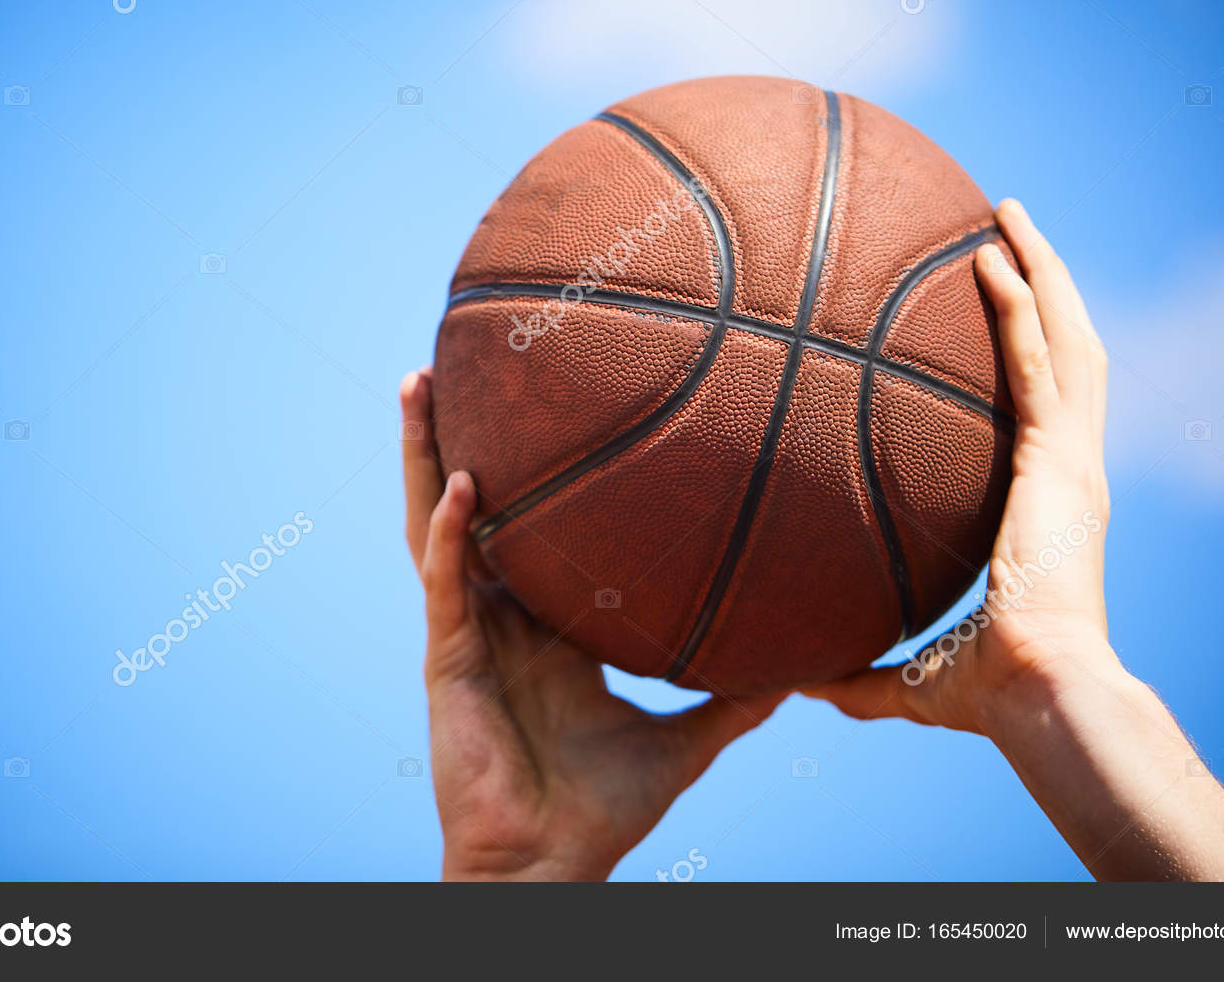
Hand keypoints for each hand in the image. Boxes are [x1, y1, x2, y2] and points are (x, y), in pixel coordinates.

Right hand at [401, 368, 787, 879]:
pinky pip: (444, 584)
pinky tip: (461, 485)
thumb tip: (806, 667)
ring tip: (417, 385)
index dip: (519, 468)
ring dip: (422, 457)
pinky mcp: (449, 661)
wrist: (554, 862)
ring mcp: (467, 633)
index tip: (532, 402)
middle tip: (448, 360)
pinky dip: (451, 533)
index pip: (524, 528)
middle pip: (463, 504)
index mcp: (542, 623)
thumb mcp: (684, 738)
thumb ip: (734, 698)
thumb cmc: (603, 807)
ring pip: (433, 526)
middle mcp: (497, 614)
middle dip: (449, 435)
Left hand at [804, 199, 1115, 735]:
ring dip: (1042, 271)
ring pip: (1068, 339)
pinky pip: (1040, 364)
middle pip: (1065, 351)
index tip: (994, 309)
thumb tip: (803, 684)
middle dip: (1043, 285)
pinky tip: (992, 257)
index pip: (1041, 406)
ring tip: (1007, 213)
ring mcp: (1072, 460)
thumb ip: (861, 670)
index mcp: (1046, 501)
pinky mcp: (1062, 460)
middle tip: (1005, 230)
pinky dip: (1022, 307)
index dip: (1028, 352)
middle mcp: (1068, 469)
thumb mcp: (913, 670)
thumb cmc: (990, 693)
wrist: (1038, 696)